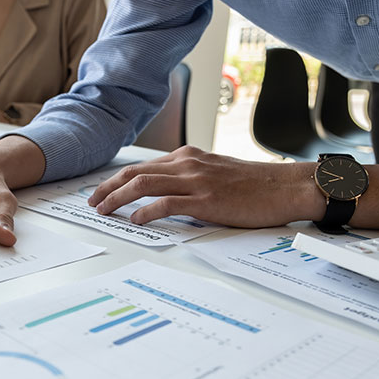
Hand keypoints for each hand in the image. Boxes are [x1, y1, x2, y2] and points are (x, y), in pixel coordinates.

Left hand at [88, 146, 325, 227]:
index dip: (117, 179)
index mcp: (188, 156)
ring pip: (143, 185)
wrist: (285, 187)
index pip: (142, 166)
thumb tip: (167, 191)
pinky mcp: (205, 200)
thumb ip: (190, 177)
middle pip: (135, 172)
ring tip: (104, 211)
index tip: (103, 191)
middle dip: (108, 188)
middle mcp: (187, 164)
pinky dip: (145, 212)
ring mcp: (195, 181)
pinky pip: (165, 203)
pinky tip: (136, 221)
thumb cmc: (255, 184)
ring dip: (118, 199)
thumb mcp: (216, 172)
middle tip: (93, 202)